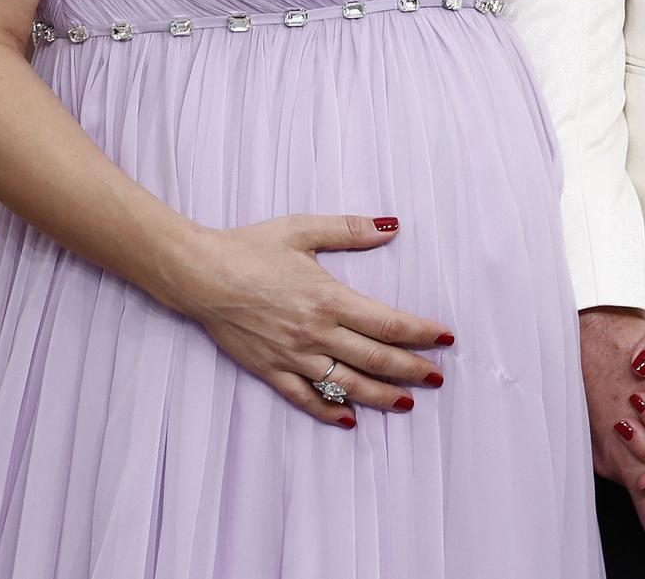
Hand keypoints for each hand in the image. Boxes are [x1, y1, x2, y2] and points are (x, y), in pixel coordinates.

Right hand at [169, 214, 453, 427]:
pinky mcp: (270, 370)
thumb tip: (392, 226)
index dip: (421, 333)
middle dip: (411, 369)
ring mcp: (293, 356)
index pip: (388, 324)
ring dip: (381, 395)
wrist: (199, 274)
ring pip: (347, 384)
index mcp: (329, 298)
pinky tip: (349, 418)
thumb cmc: (251, 247)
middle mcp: (316, 333)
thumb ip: (350, 230)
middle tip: (438, 377)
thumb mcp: (303, 229)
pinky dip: (329, 410)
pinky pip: (305, 398)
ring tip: (407, 401)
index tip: (445, 338)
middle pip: (375, 359)